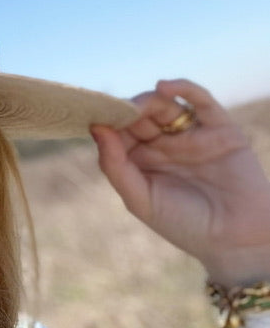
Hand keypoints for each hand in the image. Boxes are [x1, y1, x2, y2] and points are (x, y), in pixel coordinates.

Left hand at [91, 79, 269, 286]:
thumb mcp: (140, 199)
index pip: (118, 134)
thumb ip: (116, 165)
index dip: (107, 123)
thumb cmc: (184, 225)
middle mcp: (164, 145)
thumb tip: (96, 128)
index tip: (93, 114)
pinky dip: (183, 88)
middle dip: (127, 110)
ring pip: (166, 105)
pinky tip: (163, 87)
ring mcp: (191, 135)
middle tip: (117, 109)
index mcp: (142, 162)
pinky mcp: (220, 128)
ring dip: (149, 100)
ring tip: (139, 106)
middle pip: (139, 116)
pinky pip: (200, 101)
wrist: (235, 240)